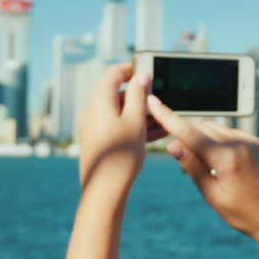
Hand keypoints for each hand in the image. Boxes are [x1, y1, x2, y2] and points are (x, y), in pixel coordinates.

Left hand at [77, 64, 152, 194]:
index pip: (114, 73)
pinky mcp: (99, 141)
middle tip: (162, 100)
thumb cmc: (121, 154)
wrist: (104, 189)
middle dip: (141, 96)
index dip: (131, 69)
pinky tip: (157, 133)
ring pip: (121, 113)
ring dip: (142, 114)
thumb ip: (139, 95)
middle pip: (118, 94)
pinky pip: (119, 127)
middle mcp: (93, 111)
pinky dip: (135, 126)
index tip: (148, 69)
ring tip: (165, 120)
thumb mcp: (135, 120)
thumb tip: (141, 77)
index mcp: (100, 100)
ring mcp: (94, 127)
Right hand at [147, 95, 258, 239]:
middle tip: (181, 159)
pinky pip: (228, 133)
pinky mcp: (255, 142)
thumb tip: (173, 146)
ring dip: (201, 138)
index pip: (189, 133)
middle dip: (185, 136)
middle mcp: (239, 143)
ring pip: (214, 128)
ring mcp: (249, 141)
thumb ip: (193, 168)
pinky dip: (216, 141)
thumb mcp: (213, 196)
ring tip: (203, 166)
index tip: (152, 102)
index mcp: (226, 158)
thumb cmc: (245, 213)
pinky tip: (217, 161)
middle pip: (200, 128)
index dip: (168, 117)